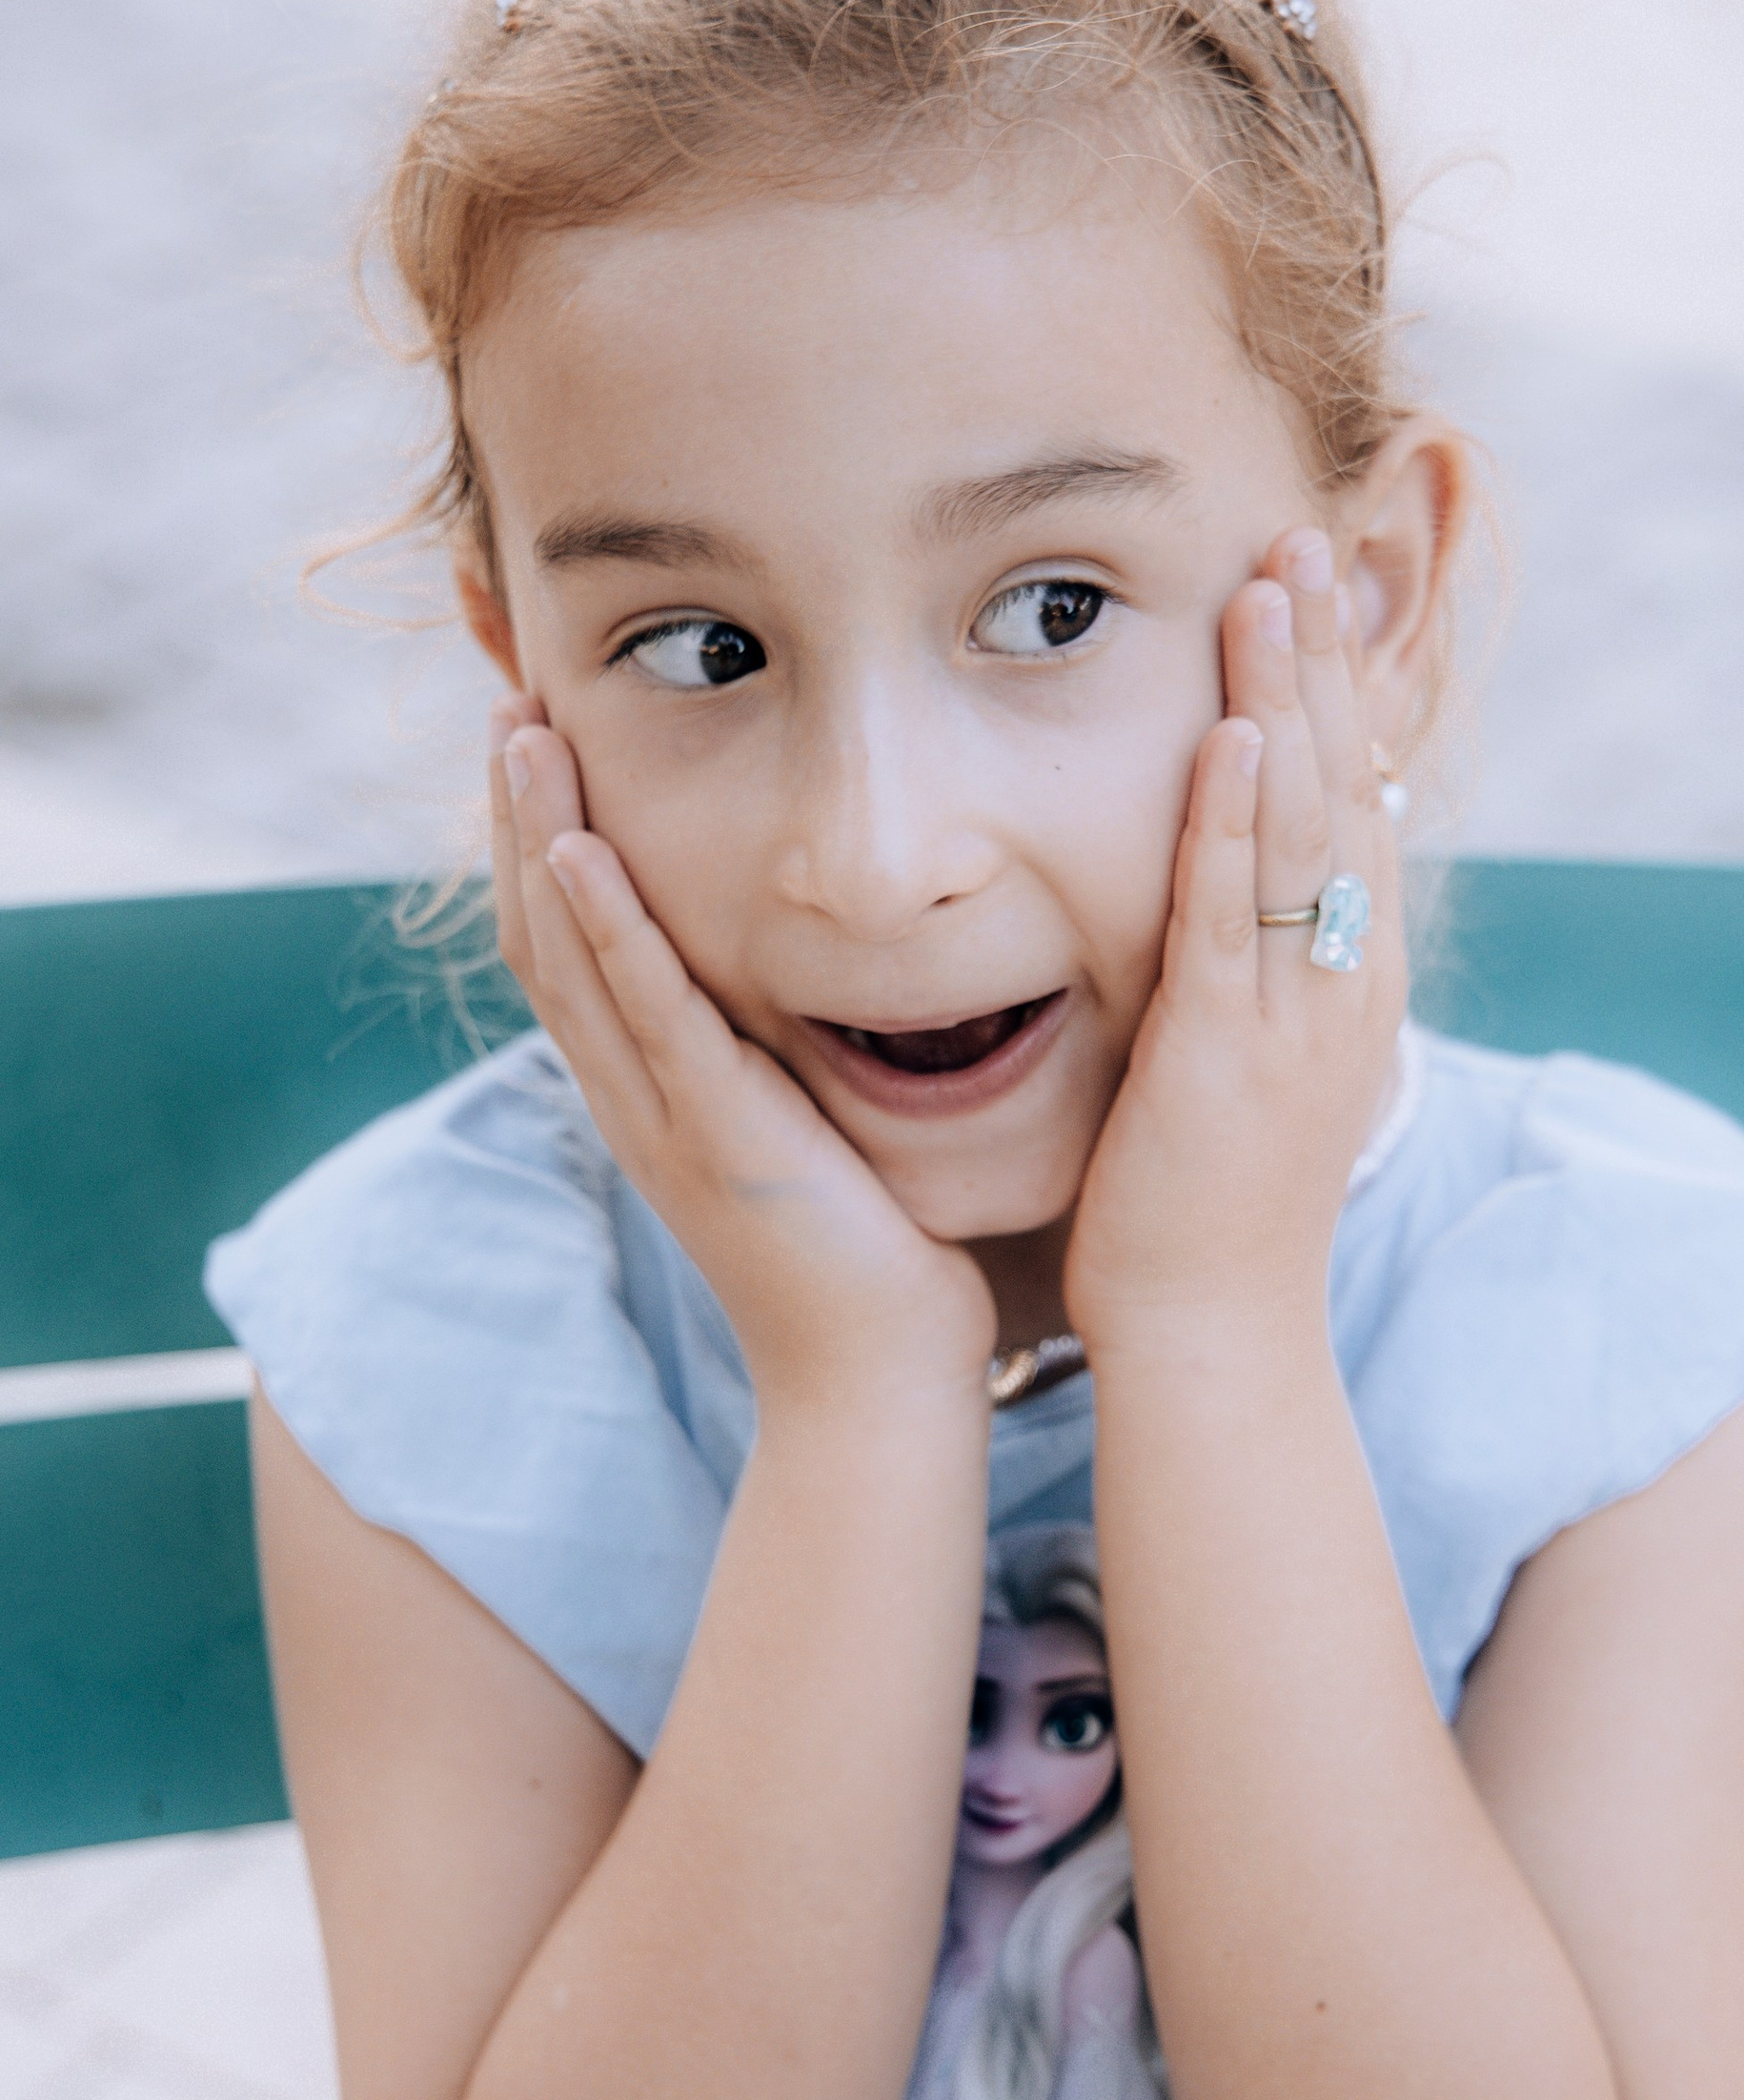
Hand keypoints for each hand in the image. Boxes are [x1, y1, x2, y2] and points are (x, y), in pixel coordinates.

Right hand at [488, 702, 995, 1409]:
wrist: (880, 1388)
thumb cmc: (873, 1270)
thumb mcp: (811, 1137)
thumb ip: (788, 1066)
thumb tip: (809, 989)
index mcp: (653, 1097)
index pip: (569, 952)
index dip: (543, 850)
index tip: (543, 753)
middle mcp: (635, 1101)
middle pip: (541, 936)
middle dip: (519, 820)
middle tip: (508, 711)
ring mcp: (664, 1119)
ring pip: (571, 958)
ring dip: (539, 841)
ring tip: (521, 737)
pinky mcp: (718, 1135)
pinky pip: (646, 1015)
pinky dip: (606, 928)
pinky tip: (582, 851)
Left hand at [1063, 528, 1404, 1360]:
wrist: (1217, 1332)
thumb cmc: (1212, 1203)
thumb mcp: (1252, 1058)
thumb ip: (1254, 964)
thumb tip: (1248, 877)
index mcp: (1350, 976)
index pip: (1359, 799)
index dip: (1340, 687)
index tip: (1314, 579)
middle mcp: (1345, 981)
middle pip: (1346, 786)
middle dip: (1321, 657)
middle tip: (1300, 534)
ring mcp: (1297, 1015)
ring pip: (1302, 829)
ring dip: (1286, 702)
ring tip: (1270, 588)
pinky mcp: (1231, 1055)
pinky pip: (1240, 918)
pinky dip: (1238, 824)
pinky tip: (1234, 738)